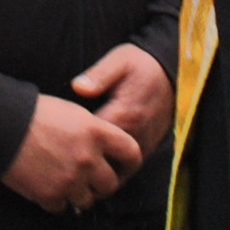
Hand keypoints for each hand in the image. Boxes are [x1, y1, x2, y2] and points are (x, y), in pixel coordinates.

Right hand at [1, 91, 143, 213]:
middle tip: (89, 180)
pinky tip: (45, 186)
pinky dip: (55, 200)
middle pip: (110, 184)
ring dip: (78, 194)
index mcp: (97, 132)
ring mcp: (70, 180)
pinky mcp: (50, 195)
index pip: (132, 153)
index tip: (122, 167)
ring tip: (65, 184)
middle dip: (101, 183)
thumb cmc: (34, 112)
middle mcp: (88, 159)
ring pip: (87, 201)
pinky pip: (62, 207)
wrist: (1, 125)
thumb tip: (104, 152)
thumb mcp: (73, 113)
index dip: (130, 163)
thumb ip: (95, 133)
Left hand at [74, 43, 172, 168]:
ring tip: (78, 165)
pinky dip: (114, 169)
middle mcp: (135, 133)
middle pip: (104, 160)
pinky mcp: (149, 145)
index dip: (72, 142)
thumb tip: (77, 87)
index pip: (92, 139)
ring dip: (99, 168)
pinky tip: (98, 163)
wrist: (172, 71)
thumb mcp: (118, 61)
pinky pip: (130, 167)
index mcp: (123, 114)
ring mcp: (144, 142)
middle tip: (62, 158)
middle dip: (83, 159)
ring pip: (118, 169)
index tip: (57, 139)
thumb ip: (98, 75)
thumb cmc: (140, 64)